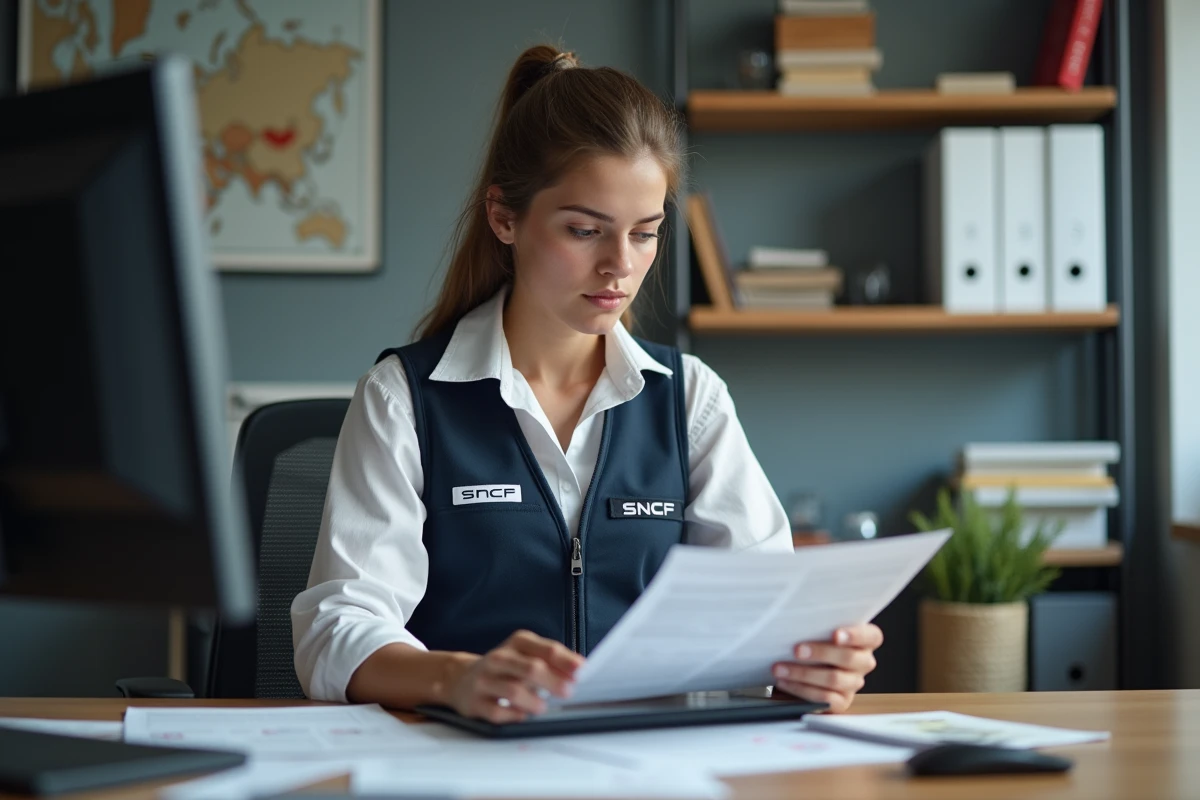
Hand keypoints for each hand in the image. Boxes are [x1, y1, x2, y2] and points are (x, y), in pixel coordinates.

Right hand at [446, 630, 584, 722]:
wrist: (460, 678)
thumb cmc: (504, 668)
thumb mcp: (526, 655)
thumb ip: (553, 661)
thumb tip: (580, 671)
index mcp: (518, 643)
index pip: (546, 649)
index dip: (566, 662)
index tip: (581, 672)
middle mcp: (500, 658)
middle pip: (531, 668)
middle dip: (553, 682)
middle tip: (568, 692)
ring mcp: (485, 680)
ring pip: (514, 691)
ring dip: (533, 702)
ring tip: (543, 708)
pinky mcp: (475, 702)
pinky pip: (497, 712)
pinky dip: (513, 716)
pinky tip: (521, 715)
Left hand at [772, 623, 882, 712]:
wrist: (803, 668)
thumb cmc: (812, 640)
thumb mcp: (818, 629)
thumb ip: (818, 624)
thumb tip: (798, 621)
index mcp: (864, 641)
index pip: (871, 636)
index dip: (855, 635)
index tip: (835, 634)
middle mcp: (863, 662)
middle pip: (849, 658)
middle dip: (820, 653)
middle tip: (797, 650)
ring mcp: (853, 683)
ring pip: (834, 679)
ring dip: (803, 673)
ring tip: (780, 668)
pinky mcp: (841, 702)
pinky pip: (824, 699)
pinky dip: (801, 689)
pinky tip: (785, 682)